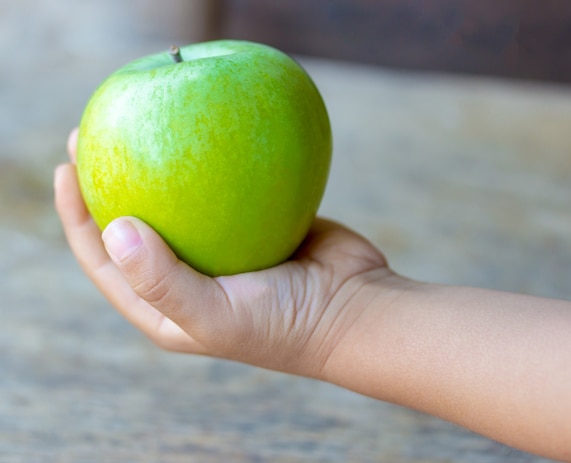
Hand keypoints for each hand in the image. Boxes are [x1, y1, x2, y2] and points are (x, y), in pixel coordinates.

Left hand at [54, 128, 390, 376]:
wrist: (354, 308)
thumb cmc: (285, 324)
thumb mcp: (217, 317)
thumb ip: (162, 282)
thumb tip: (114, 227)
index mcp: (167, 306)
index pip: (107, 261)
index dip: (79, 217)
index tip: (67, 167)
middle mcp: (189, 276)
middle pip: (136, 223)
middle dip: (108, 182)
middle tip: (93, 134)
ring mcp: (223, 249)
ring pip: (178, 202)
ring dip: (156, 166)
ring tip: (140, 123)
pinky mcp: (256, 225)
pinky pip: (224, 190)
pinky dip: (211, 162)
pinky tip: (204, 129)